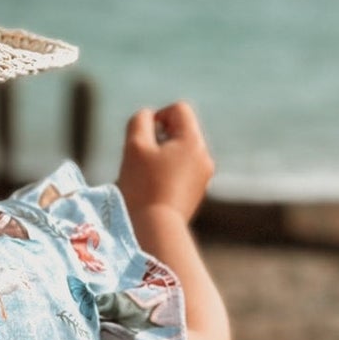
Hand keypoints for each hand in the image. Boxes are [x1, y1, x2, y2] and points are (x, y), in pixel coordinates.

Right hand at [117, 102, 214, 223]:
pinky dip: (166, 174)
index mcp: (193, 141)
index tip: (144, 138)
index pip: (178, 110)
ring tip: (146, 178)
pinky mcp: (197, 194)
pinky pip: (181, 172)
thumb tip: (148, 116)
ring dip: (161, 157)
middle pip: (180, 132)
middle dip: (158, 139)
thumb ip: (140, 121)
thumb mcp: (134, 146)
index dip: (157, 116)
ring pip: (179, 153)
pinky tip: (154, 191)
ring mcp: (203, 177)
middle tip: (142, 160)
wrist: (156, 229)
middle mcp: (204, 156)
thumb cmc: (142, 186)